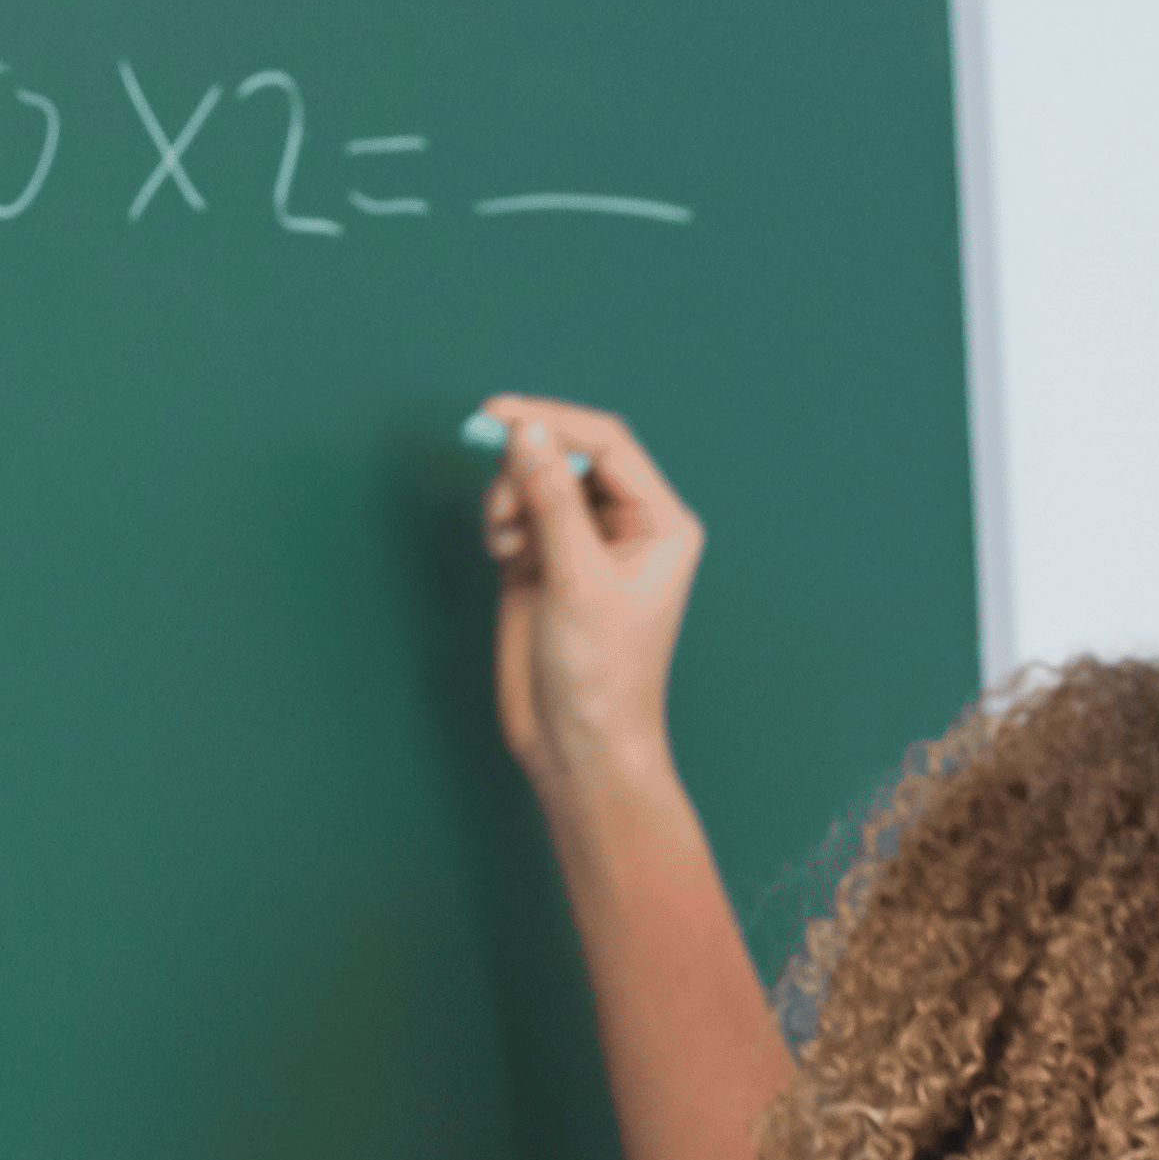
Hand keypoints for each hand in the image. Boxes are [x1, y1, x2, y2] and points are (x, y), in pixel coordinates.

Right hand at [482, 394, 704, 816]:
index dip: (554, 421)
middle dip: (527, 468)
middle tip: (502, 509)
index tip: (500, 412)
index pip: (606, 444)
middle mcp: (623, 526)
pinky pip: (520, 513)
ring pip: (538, 481)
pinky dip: (502, 520)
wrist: (578, 747)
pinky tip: (501, 551)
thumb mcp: (577, 581)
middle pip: (569, 455)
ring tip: (503, 541)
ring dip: (510, 496)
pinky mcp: (545, 566)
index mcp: (658, 522)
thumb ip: (551, 501)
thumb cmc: (600, 677)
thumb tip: (526, 432)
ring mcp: (582, 545)